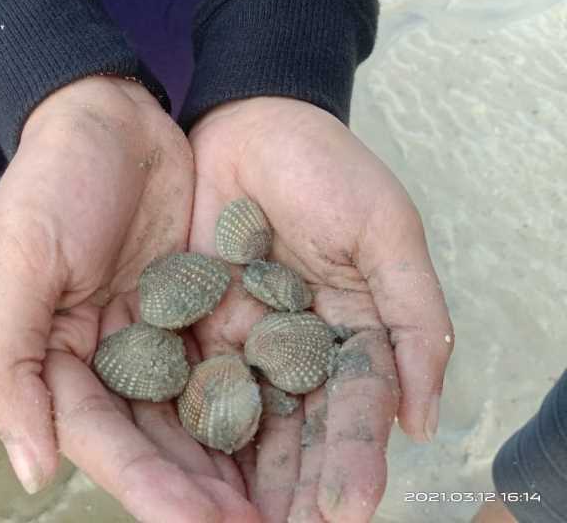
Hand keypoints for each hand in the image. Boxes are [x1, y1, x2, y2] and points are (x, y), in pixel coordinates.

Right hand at [0, 76, 258, 521]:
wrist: (111, 111)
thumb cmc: (56, 177)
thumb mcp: (22, 259)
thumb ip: (9, 364)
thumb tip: (33, 471)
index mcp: (58, 358)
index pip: (104, 441)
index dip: (153, 489)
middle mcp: (109, 359)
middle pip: (157, 442)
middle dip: (205, 491)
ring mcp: (158, 335)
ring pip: (198, 416)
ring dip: (238, 463)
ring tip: (288, 503)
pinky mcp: (198, 309)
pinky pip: (229, 365)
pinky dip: (256, 403)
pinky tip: (293, 435)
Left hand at [188, 97, 453, 521]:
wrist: (247, 117)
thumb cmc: (325, 167)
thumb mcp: (385, 231)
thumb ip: (414, 318)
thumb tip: (424, 418)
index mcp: (346, 334)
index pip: (351, 412)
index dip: (352, 459)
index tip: (347, 508)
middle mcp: (289, 348)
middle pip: (291, 430)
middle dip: (289, 486)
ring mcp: (235, 339)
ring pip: (235, 418)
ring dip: (232, 474)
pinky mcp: (184, 321)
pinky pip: (179, 380)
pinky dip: (179, 425)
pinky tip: (176, 468)